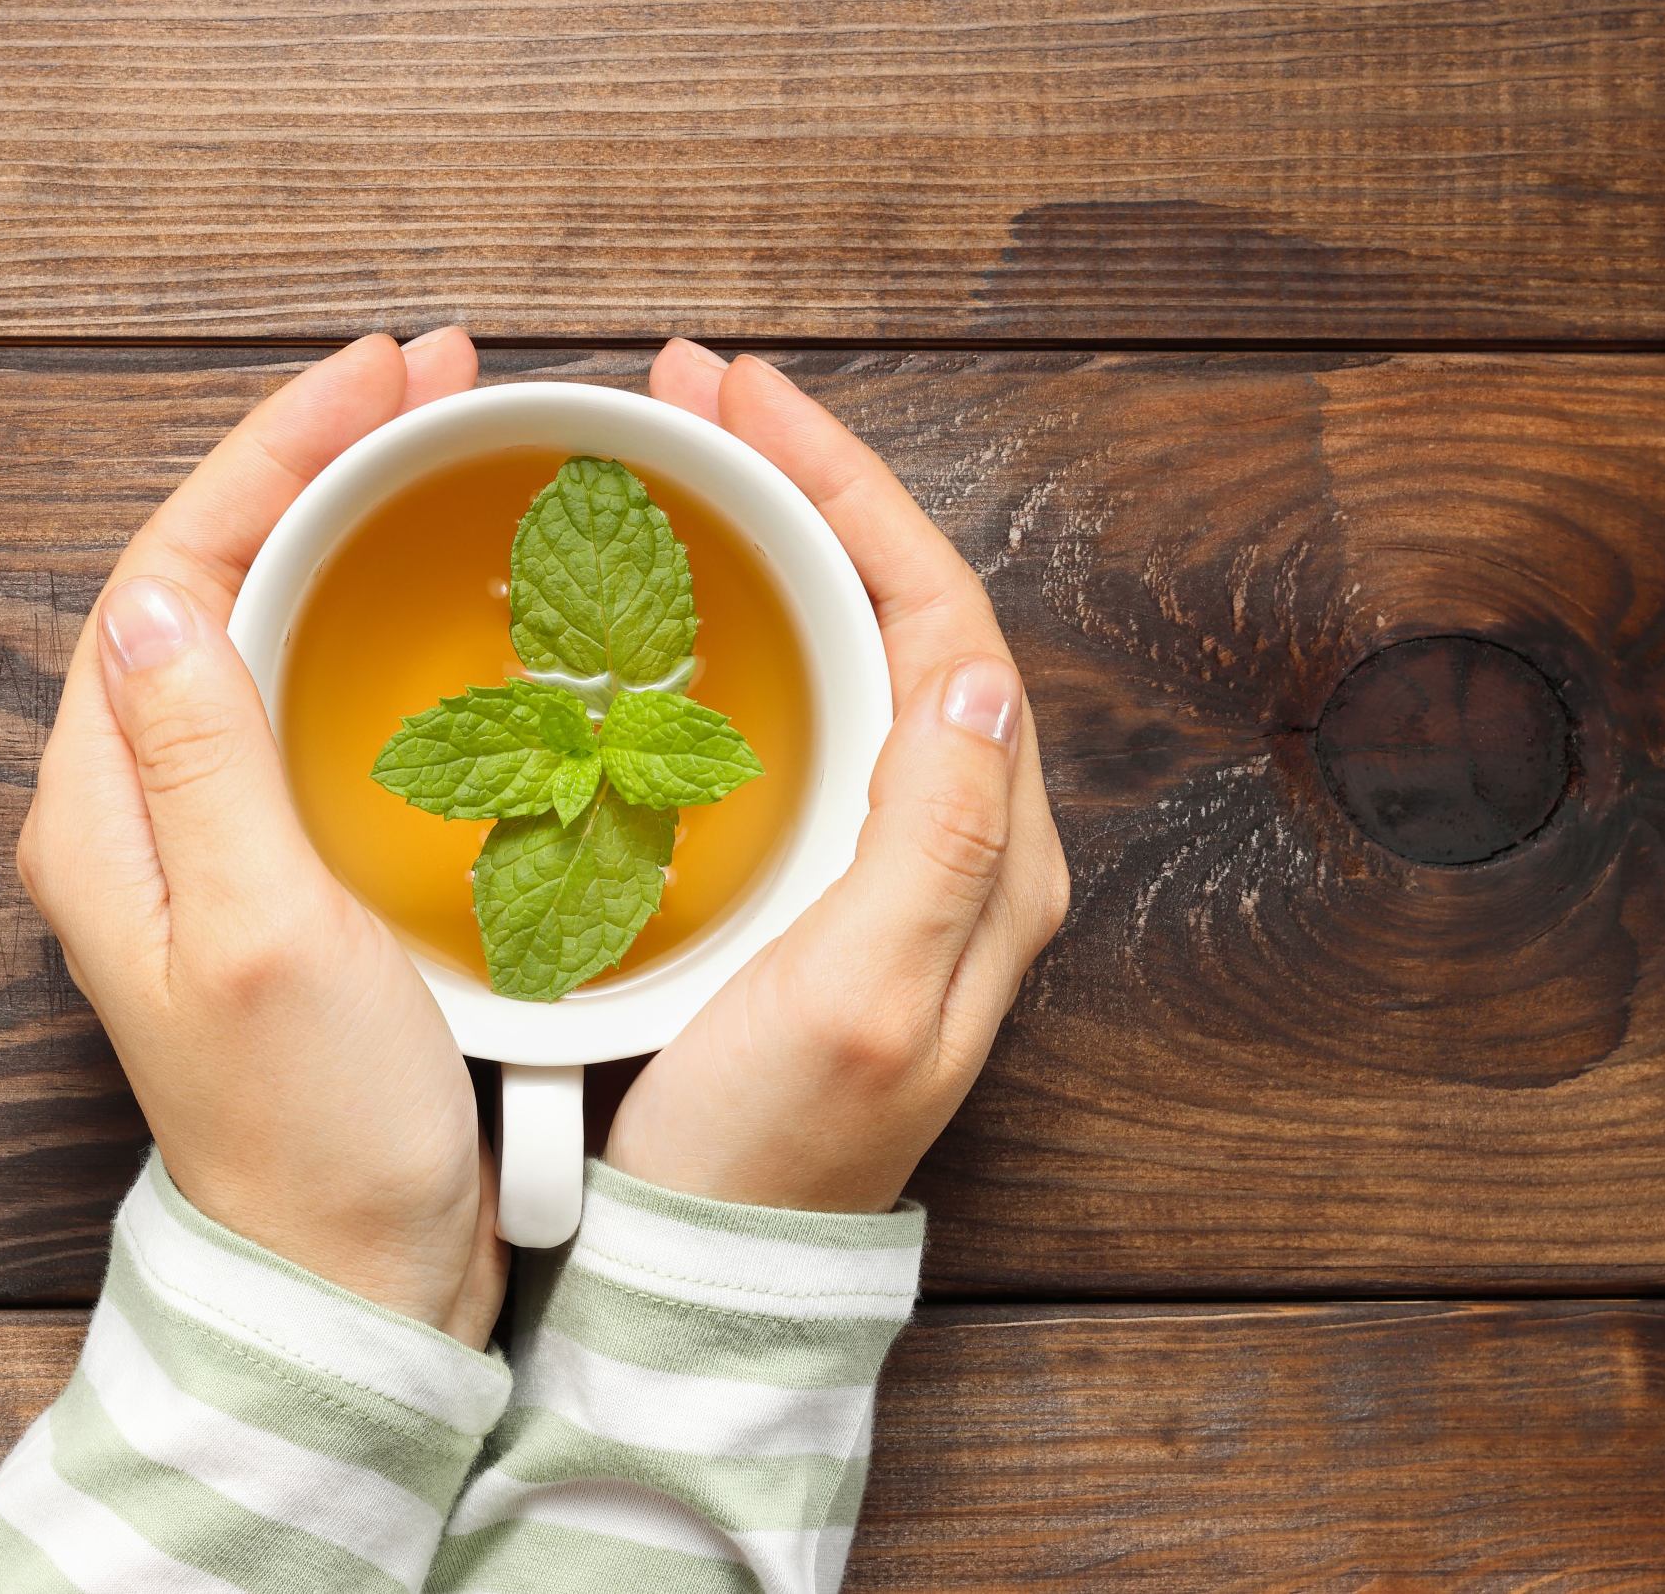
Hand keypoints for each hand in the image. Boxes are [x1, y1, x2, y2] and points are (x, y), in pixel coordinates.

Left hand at [17, 331, 507, 1346]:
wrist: (354, 1273)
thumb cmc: (311, 1130)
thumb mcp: (255, 932)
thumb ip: (197, 757)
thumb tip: (153, 585)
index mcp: (107, 812)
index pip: (169, 570)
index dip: (268, 453)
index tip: (374, 379)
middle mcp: (139, 811)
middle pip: (207, 575)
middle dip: (307, 459)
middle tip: (424, 381)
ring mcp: (209, 838)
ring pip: (260, 622)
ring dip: (339, 521)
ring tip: (437, 444)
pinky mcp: (278, 867)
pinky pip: (309, 696)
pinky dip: (372, 619)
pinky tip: (443, 598)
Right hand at [603, 342, 1070, 1212]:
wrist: (711, 1266)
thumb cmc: (775, 1150)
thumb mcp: (866, 996)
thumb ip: (935, 836)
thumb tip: (970, 667)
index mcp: (988, 852)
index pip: (940, 614)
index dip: (850, 490)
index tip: (746, 404)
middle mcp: (958, 841)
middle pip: (903, 608)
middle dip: (813, 487)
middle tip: (701, 399)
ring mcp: (889, 860)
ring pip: (853, 648)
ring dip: (782, 543)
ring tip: (689, 464)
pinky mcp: (820, 883)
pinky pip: (804, 712)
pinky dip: (749, 631)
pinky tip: (676, 608)